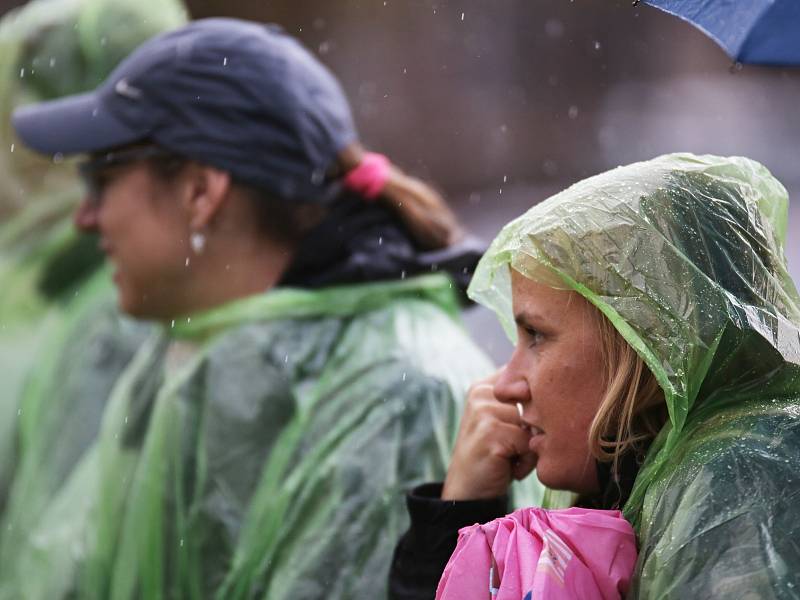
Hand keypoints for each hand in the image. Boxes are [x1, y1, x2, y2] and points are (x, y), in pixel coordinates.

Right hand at [441, 370, 536, 500]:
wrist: (467, 492)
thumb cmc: (494, 456)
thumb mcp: (504, 422)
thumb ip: (522, 402)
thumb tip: (552, 397)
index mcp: (484, 386)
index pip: (524, 377)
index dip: (534, 402)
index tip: (520, 425)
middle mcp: (481, 393)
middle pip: (534, 404)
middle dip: (531, 431)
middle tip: (509, 448)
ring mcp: (484, 412)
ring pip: (533, 424)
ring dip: (529, 448)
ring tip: (508, 458)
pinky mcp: (491, 433)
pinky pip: (529, 444)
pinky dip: (525, 462)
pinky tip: (507, 467)